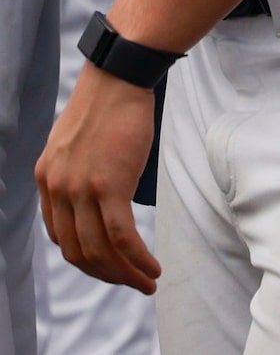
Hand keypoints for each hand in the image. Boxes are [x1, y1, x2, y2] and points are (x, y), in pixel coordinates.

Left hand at [36, 67, 159, 292]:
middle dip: (105, 274)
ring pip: (99, 250)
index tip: (110, 263)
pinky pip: (120, 235)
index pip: (60, 235)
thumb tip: (95, 191)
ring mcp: (81, 190)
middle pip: (77, 250)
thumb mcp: (76, 142)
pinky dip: (136, 258)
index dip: (85, 257)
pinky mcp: (108, 186)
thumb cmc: (107, 103)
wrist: (118, 78)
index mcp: (47, 180)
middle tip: (131, 282)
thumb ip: (76, 170)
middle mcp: (58, 189)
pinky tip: (151, 266)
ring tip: (146, 280)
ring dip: (124, 273)